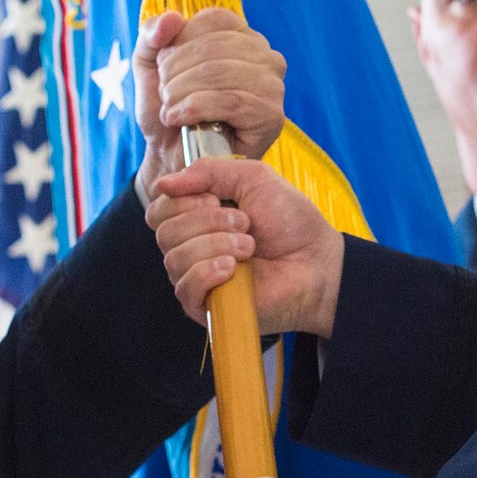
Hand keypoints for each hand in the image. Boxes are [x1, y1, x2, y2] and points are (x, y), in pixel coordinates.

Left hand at [134, 9, 286, 196]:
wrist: (171, 157)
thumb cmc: (169, 107)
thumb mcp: (149, 64)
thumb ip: (152, 33)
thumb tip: (172, 19)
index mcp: (241, 36)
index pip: (212, 20)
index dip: (179, 44)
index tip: (164, 71)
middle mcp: (265, 56)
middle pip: (212, 47)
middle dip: (175, 73)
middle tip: (164, 95)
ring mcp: (273, 86)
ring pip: (218, 72)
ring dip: (181, 92)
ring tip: (170, 108)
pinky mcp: (271, 115)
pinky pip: (229, 101)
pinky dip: (194, 109)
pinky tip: (179, 119)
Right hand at [149, 157, 343, 335]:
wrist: (317, 261)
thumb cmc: (290, 222)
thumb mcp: (252, 178)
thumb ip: (208, 171)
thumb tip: (163, 183)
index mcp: (196, 216)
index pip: (159, 209)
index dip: (182, 200)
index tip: (216, 198)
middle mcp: (191, 246)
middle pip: (165, 231)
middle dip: (207, 221)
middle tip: (245, 223)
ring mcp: (196, 277)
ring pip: (174, 258)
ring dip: (216, 245)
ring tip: (250, 246)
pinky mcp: (205, 306)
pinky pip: (185, 287)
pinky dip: (207, 272)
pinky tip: (232, 268)